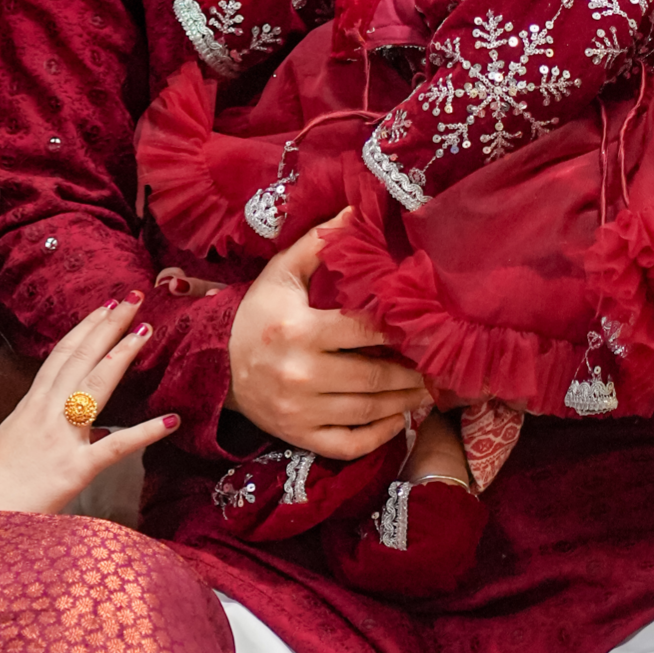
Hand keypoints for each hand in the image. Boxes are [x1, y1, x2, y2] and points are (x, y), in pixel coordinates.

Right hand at [0, 301, 178, 519]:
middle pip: (81, 358)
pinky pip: (116, 447)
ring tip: (146, 331)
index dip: (85, 329)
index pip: (61, 356)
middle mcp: (46, 413)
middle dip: (108, 326)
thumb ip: (41, 430)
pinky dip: (145, 433)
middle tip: (134, 300)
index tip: (105, 307)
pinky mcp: (73, 470)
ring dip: (122, 355)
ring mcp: (60, 438)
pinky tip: (171, 421)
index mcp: (30, 406)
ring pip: (95, 386)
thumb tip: (80, 431)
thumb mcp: (12, 444)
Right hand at [227, 219, 430, 459]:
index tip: (425, 328)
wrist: (216, 366)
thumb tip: (356, 209)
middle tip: (437, 366)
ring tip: (428, 390)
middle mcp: (299, 373)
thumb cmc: (258, 315)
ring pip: (367, 411)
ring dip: (405, 402)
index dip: (399, 331)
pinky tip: (399, 420)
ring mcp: (299, 410)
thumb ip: (319, 244)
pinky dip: (380, 436)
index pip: (364, 332)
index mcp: (298, 330)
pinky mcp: (299, 436)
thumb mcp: (281, 274)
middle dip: (411, 373)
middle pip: (373, 377)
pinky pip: (349, 443)